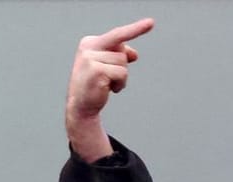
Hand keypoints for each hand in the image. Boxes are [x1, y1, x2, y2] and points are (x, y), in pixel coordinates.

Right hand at [66, 17, 154, 156]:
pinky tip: (108, 90)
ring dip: (120, 77)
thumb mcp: (106, 66)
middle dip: (121, 66)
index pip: (117, 34)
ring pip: (123, 63)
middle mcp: (88, 47)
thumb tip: (134, 54)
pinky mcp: (97, 70)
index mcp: (90, 42)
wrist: (81, 106)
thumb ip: (119, 56)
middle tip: (108, 78)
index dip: (135, 29)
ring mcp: (91, 58)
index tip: (151, 23)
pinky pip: (122, 73)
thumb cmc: (94, 85)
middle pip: (122, 51)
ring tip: (106, 85)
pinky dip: (120, 84)